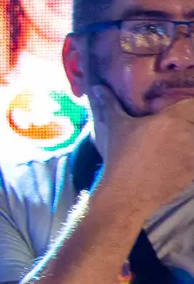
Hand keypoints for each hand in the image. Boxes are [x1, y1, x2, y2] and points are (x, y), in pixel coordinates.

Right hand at [92, 84, 193, 216]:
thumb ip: (110, 105)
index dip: (190, 107)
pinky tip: (182, 162)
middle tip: (181, 131)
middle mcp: (187, 133)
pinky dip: (192, 160)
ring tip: (183, 147)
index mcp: (170, 119)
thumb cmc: (119, 159)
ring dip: (191, 143)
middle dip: (190, 124)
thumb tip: (98, 88)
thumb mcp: (115, 129)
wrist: (125, 195)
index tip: (183, 113)